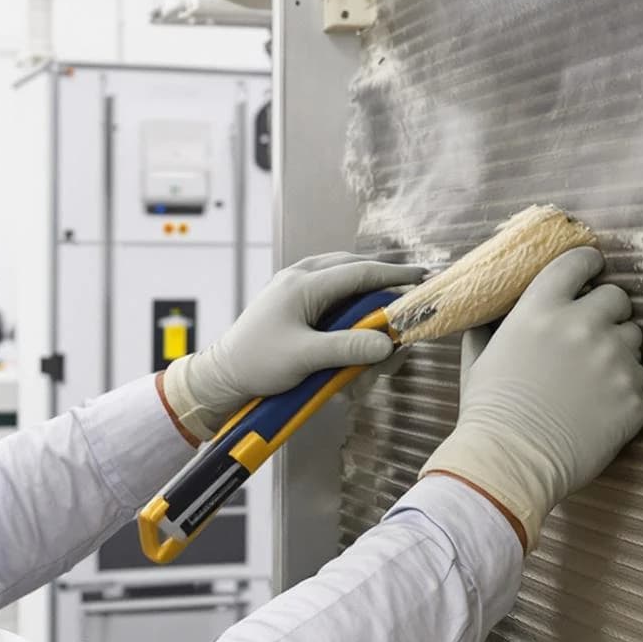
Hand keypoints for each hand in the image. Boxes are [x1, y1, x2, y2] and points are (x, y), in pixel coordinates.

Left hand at [160, 251, 424, 440]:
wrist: (222, 374)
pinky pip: (327, 287)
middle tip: (408, 293)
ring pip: (340, 274)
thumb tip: (386, 344)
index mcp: (303, 284)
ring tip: (385, 304)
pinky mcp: (290, 299)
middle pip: (352, 267)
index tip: (421, 279)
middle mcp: (299, 277)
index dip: (394, 276)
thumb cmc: (257, 364)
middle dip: (382, 279)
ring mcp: (293, 286)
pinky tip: (355, 315)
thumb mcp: (305, 358)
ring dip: (364, 287)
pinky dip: (347, 297)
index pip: (359, 272)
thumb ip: (347, 349)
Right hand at [420, 247, 642, 547]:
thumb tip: (497, 312)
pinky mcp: (634, 399)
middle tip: (592, 333)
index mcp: (542, 309)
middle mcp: (584, 326)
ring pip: (634, 340)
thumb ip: (492, 325)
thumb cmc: (488, 411)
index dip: (588, 263)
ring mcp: (614, 362)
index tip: (590, 270)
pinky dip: (624, 393)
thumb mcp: (478, 358)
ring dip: (618, 352)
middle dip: (607, 311)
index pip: (579, 262)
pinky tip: (598, 409)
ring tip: (593, 378)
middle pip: (617, 298)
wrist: (510, 463)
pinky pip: (640, 384)